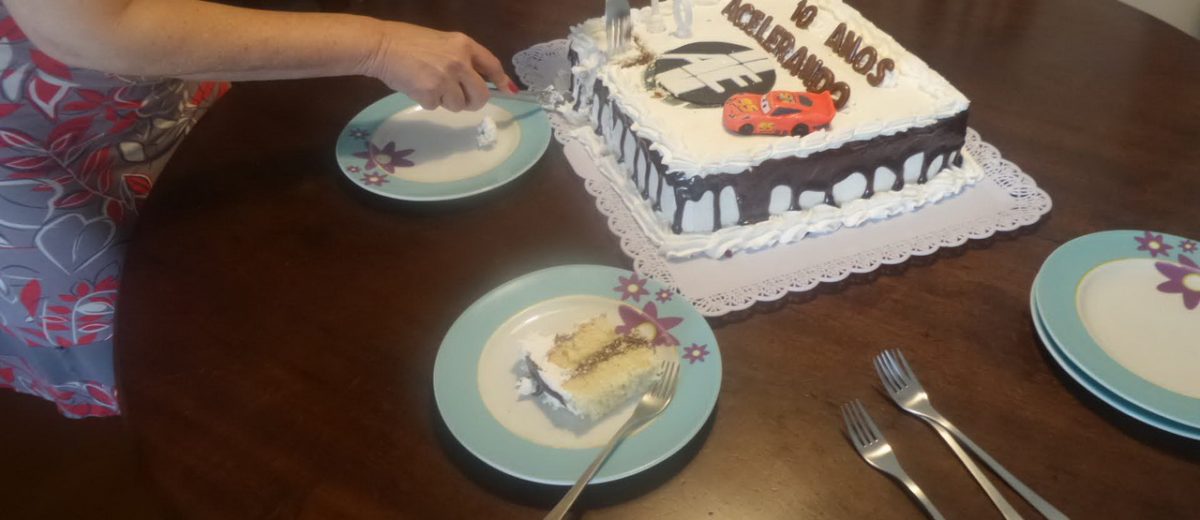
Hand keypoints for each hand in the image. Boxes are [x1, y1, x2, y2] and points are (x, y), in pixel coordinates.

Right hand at [364, 22, 516, 111]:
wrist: (381, 46)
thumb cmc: (408, 42)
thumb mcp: (442, 43)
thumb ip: (461, 58)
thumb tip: (477, 81)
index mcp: (464, 45)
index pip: (492, 65)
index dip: (501, 80)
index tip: (507, 90)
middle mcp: (459, 62)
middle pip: (480, 95)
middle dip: (472, 101)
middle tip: (461, 100)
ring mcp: (446, 79)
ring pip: (458, 105)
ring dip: (446, 101)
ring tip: (430, 86)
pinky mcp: (430, 93)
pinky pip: (436, 107)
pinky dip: (427, 102)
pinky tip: (417, 87)